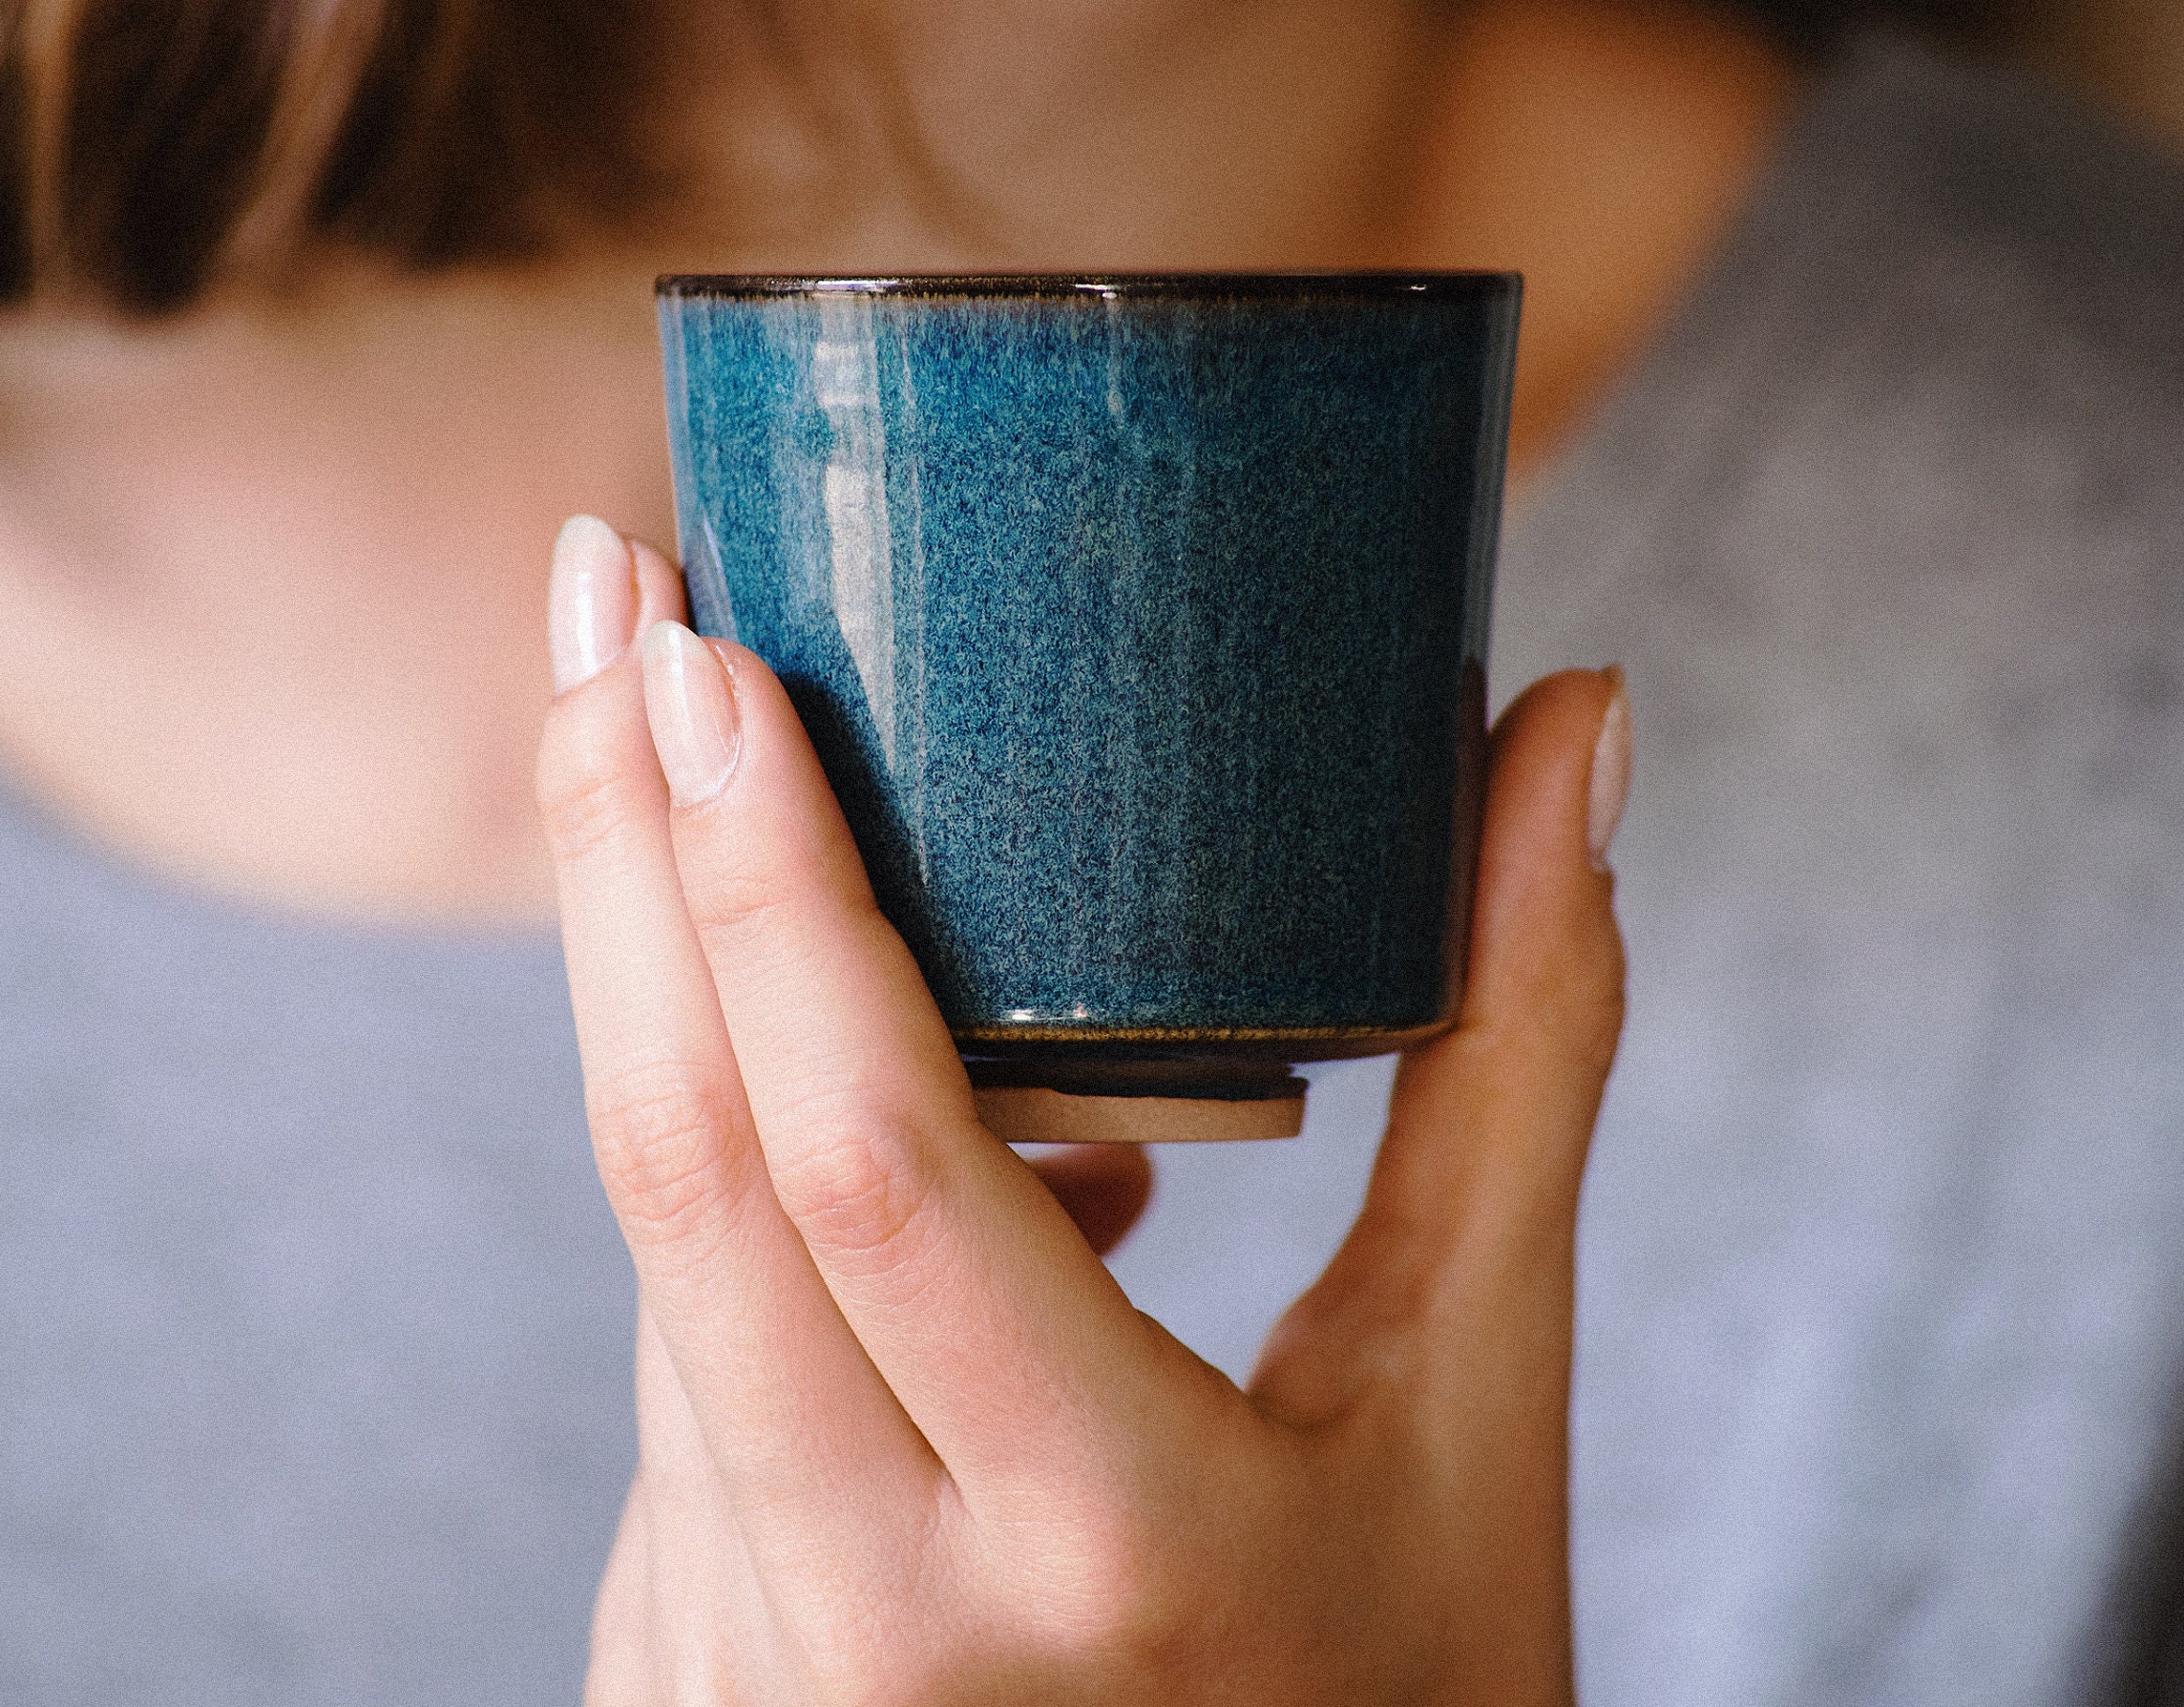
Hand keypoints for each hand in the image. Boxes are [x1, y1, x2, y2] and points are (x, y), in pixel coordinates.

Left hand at [539, 517, 1628, 1703]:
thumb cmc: (1417, 1703)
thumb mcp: (1483, 1409)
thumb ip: (1518, 1059)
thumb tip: (1576, 732)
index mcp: (1104, 1544)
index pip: (867, 1166)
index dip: (768, 887)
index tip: (704, 648)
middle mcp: (879, 1632)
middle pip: (675, 1177)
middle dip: (616, 853)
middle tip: (607, 589)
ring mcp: (749, 1679)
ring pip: (657, 1267)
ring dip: (663, 999)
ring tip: (738, 768)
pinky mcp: (683, 1686)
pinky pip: (672, 1375)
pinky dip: (729, 1197)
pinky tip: (852, 1104)